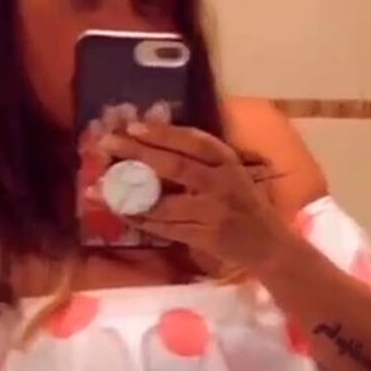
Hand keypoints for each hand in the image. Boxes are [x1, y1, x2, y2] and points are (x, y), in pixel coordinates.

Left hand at [95, 122, 287, 268]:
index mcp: (228, 164)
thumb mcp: (232, 174)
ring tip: (101, 187)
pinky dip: (141, 221)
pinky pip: (165, 228)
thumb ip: (202, 161)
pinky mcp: (204, 237)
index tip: (132, 126)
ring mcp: (212, 213)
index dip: (162, 133)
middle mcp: (221, 184)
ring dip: (129, 196)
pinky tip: (122, 213)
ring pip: (163, 203)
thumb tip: (154, 143)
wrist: (269, 245)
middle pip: (175, 166)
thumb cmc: (246, 205)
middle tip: (107, 144)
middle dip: (137, 154)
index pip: (193, 141)